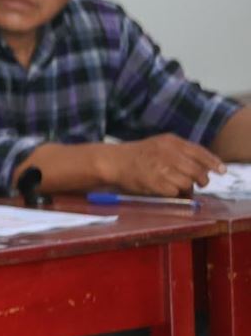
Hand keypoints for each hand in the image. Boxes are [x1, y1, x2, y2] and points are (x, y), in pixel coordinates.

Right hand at [102, 134, 225, 196]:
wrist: (113, 161)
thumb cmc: (138, 154)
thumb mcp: (160, 144)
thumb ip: (182, 151)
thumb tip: (205, 166)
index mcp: (171, 142)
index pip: (200, 152)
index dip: (213, 162)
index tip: (222, 171)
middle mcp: (168, 153)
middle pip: (197, 171)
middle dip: (201, 180)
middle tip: (199, 184)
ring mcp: (162, 168)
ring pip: (188, 183)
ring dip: (186, 188)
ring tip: (177, 186)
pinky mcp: (155, 182)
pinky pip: (175, 192)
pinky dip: (173, 193)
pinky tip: (165, 189)